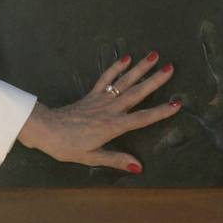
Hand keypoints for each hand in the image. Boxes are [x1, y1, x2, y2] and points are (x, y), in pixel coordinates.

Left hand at [18, 51, 179, 171]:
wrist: (45, 130)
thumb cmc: (67, 146)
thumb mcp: (92, 158)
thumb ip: (116, 159)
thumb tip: (139, 166)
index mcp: (112, 126)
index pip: (142, 118)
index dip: (161, 111)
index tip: (177, 103)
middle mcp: (109, 110)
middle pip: (137, 93)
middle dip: (155, 80)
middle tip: (171, 67)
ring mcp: (100, 100)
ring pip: (124, 82)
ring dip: (139, 68)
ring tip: (154, 55)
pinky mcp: (91, 95)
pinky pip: (105, 79)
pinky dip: (115, 68)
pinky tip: (126, 58)